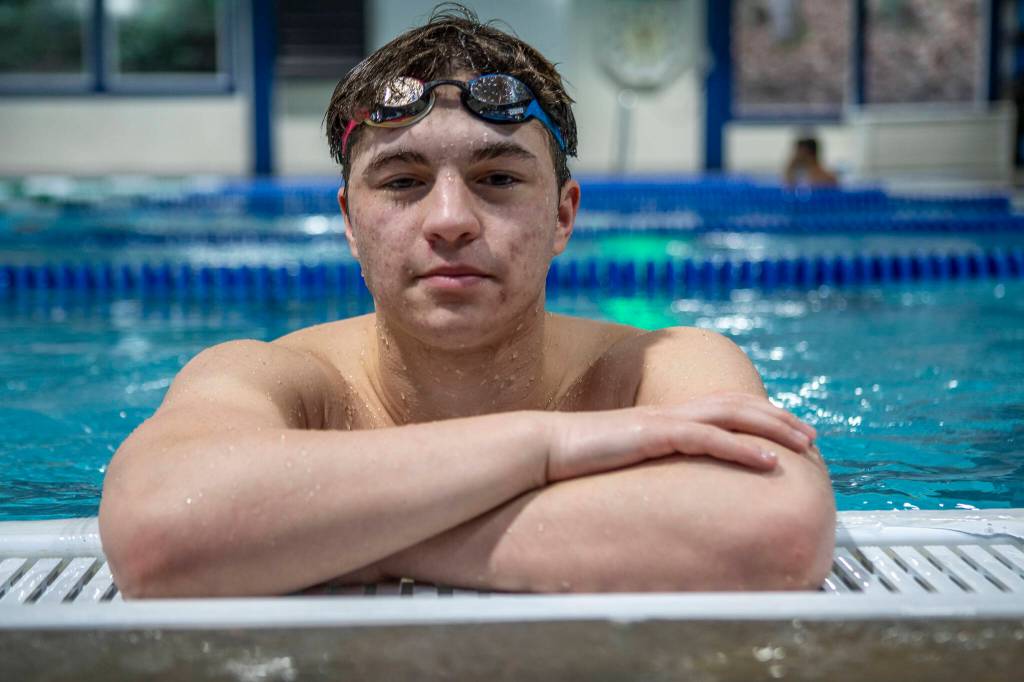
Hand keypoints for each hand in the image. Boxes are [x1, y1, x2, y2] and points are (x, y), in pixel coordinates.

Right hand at [544, 392, 815, 481]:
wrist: (543, 447)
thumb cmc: (576, 457)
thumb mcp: (620, 457)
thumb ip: (644, 460)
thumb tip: (660, 482)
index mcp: (664, 416)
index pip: (722, 406)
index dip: (758, 414)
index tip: (786, 428)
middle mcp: (670, 412)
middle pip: (738, 404)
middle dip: (779, 417)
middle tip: (812, 434)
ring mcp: (663, 420)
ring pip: (733, 415)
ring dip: (774, 429)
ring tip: (806, 444)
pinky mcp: (655, 435)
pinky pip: (710, 439)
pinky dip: (745, 449)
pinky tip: (770, 463)